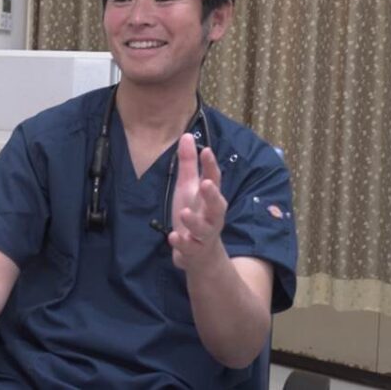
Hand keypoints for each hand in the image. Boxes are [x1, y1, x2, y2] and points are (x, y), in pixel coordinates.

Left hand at [167, 133, 227, 270]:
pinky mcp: (193, 251)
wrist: (201, 255)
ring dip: (194, 221)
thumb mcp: (189, 187)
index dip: (211, 166)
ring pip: (203, 229)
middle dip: (213, 195)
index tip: (206, 150)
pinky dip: (181, 244)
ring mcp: (203, 235)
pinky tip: (173, 237)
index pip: (214, 180)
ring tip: (185, 212)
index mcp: (210, 198)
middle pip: (217, 206)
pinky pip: (189, 248)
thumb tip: (186, 135)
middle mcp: (211, 216)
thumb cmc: (196, 214)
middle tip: (206, 184)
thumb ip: (189, 164)